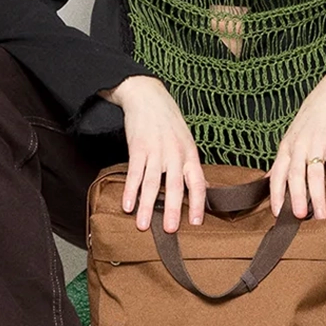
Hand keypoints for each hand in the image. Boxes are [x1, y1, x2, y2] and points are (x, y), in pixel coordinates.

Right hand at [100, 75, 206, 232]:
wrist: (148, 96)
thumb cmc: (168, 121)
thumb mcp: (186, 141)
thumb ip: (189, 164)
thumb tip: (198, 189)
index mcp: (190, 153)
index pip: (197, 182)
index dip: (198, 202)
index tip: (196, 221)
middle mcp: (175, 153)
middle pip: (174, 185)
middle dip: (171, 209)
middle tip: (169, 230)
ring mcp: (156, 150)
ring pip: (151, 182)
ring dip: (146, 205)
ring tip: (142, 225)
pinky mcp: (138, 147)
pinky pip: (134, 172)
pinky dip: (130, 190)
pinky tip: (127, 204)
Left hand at [268, 66, 325, 220]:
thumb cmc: (311, 119)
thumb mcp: (291, 137)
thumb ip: (283, 160)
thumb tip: (268, 180)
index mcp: (286, 147)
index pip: (277, 173)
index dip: (276, 193)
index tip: (277, 213)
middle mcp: (299, 146)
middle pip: (294, 175)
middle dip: (296, 197)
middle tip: (298, 217)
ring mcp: (316, 144)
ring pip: (314, 174)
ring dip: (317, 196)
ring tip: (320, 215)